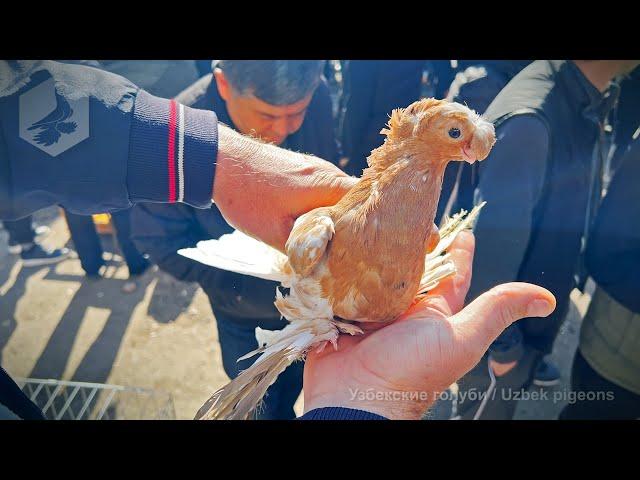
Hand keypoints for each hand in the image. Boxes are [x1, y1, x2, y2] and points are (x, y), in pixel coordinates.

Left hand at [213, 125, 356, 251]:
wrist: (220, 161)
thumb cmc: (248, 196)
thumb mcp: (276, 232)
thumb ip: (303, 249)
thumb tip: (322, 265)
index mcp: (330, 186)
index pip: (367, 207)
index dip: (369, 230)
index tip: (367, 251)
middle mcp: (329, 173)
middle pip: (355, 204)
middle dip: (353, 228)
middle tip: (348, 253)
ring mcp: (317, 168)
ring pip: (338, 198)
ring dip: (335, 218)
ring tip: (329, 243)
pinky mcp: (303, 169)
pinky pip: (324, 191)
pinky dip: (322, 208)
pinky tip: (311, 225)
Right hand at [303, 231, 555, 419]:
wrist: (355, 398)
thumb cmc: (410, 374)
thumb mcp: (462, 338)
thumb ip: (497, 312)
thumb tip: (547, 299)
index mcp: (433, 313)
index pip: (451, 274)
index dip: (458, 251)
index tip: (461, 229)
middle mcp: (402, 309)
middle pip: (409, 266)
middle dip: (411, 241)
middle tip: (408, 212)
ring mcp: (368, 310)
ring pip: (373, 271)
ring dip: (372, 250)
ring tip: (372, 220)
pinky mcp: (338, 310)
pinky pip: (340, 283)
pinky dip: (340, 266)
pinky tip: (340, 244)